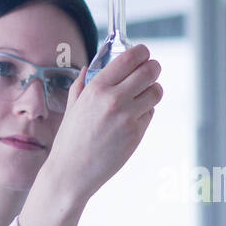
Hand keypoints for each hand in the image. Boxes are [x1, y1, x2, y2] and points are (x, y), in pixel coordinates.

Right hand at [45, 43, 162, 200]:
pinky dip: (145, 112)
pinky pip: (150, 113)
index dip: (142, 52)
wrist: (70, 173)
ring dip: (153, 90)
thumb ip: (81, 85)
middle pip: (150, 70)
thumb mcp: (71, 108)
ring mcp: (128, 117)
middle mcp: (114, 99)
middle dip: (153, 68)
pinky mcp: (136, 133)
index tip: (143, 54)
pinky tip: (131, 118)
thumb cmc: (69, 141)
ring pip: (156, 91)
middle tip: (150, 71)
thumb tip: (87, 69)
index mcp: (96, 88)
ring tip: (142, 95)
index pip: (131, 57)